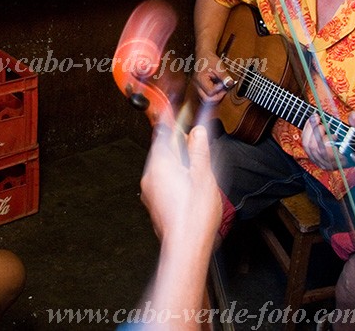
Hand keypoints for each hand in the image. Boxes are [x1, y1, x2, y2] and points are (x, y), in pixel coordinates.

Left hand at [140, 126, 221, 242]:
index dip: (169, 118)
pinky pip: (162, 181)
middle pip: (163, 149)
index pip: (162, 132)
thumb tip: (198, 132)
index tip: (172, 107)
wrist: (186, 246)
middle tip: (194, 142)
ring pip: (163, 166)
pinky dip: (174, 177)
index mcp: (161, 164)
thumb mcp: (204, 175)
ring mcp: (150, 191)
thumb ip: (199, 150)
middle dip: (178, 145)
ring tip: (196, 171)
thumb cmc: (195, 216)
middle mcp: (150, 175)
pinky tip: (189, 187)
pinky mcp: (153, 203)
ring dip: (178, 162)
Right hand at [191, 52, 230, 103]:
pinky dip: (211, 96)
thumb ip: (225, 77)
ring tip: (220, 90)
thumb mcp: (219, 67)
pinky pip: (204, 97)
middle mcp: (196, 85)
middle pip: (206, 99)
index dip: (219, 91)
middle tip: (223, 91)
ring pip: (204, 100)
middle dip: (217, 97)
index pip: (210, 92)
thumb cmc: (209, 60)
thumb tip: (230, 84)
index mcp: (200, 79)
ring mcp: (196, 87)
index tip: (224, 85)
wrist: (203, 55)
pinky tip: (216, 91)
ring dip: (214, 98)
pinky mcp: (199, 88)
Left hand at [301, 112, 354, 169]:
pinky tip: (313, 123)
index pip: (325, 152)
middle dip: (316, 130)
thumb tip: (352, 115)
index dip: (323, 137)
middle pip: (313, 147)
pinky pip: (304, 144)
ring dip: (310, 129)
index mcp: (340, 161)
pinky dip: (306, 131)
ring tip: (318, 121)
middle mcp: (328, 164)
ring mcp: (319, 161)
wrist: (353, 153)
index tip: (328, 124)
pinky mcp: (313, 157)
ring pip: (307, 145)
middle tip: (322, 121)